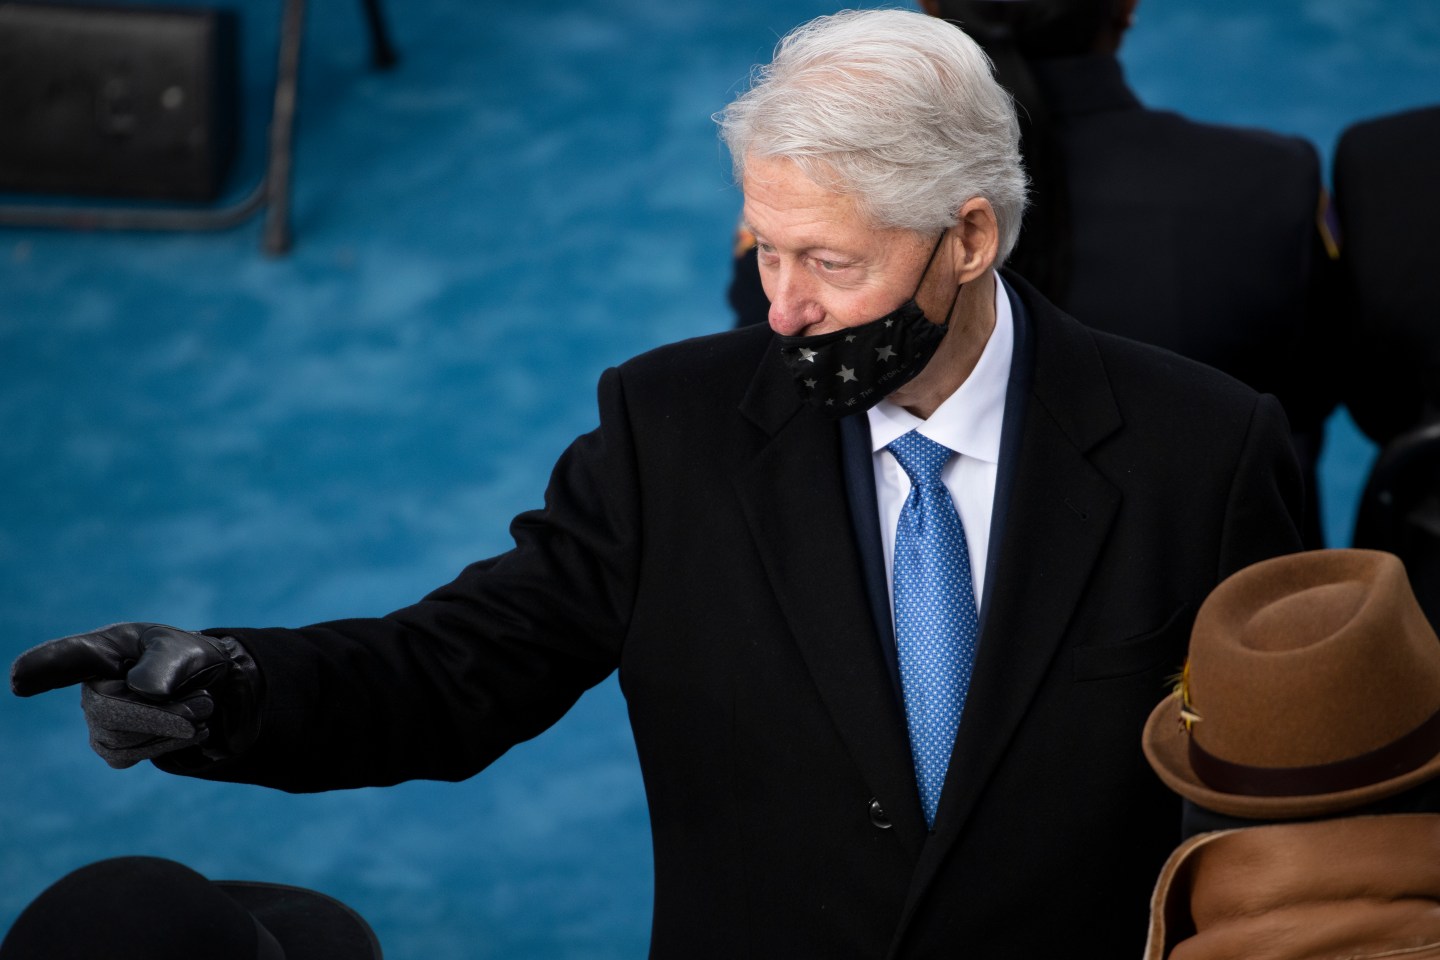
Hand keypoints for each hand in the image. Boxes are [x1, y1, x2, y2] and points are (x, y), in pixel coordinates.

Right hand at [11, 622, 261, 766]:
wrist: (206, 687)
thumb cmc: (185, 659)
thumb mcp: (184, 649)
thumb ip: (165, 664)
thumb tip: (143, 691)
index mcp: (100, 651)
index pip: (68, 658)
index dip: (44, 666)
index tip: (20, 677)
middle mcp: (89, 687)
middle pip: (109, 713)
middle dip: (162, 715)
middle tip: (203, 703)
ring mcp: (96, 720)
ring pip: (124, 740)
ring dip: (174, 728)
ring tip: (201, 707)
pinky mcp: (112, 747)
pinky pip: (134, 755)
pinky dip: (170, 744)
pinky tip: (190, 729)